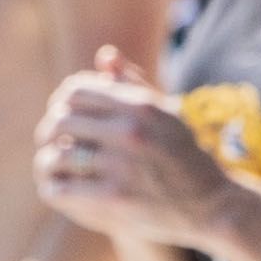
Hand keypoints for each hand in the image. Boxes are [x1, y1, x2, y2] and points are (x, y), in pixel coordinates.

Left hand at [34, 49, 253, 249]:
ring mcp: (121, 165)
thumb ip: (134, 83)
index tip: (63, 116)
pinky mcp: (114, 199)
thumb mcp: (166, 114)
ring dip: (47, 162)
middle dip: (48, 132)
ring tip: (51, 168)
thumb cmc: (185, 156)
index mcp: (140, 105)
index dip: (61, 102)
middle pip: (61, 120)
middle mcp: (130, 131)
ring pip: (56, 155)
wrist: (213, 205)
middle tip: (50, 143)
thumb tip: (104, 54)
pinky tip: (59, 189)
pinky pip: (62, 188)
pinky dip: (53, 189)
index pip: (76, 90)